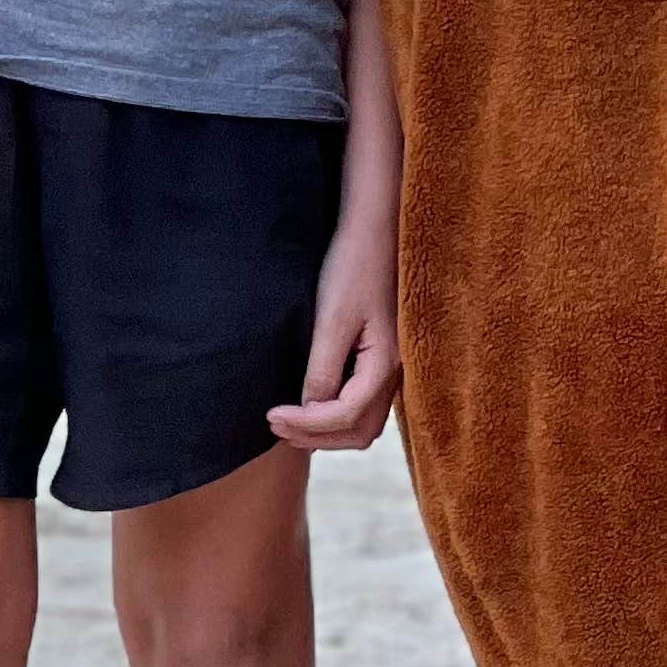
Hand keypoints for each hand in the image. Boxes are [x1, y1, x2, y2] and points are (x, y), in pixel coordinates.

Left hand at [269, 223, 402, 452]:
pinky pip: (365, 403)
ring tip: (290, 421)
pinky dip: (338, 414)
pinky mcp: (384, 357)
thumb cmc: (355, 266)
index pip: (344, 416)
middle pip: (358, 431)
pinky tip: (314, 402)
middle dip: (316, 437)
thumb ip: (323, 368)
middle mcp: (396, 373)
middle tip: (276, 426)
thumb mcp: (333, 317)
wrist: (376, 229)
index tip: (271, 415)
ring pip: (364, 421)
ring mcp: (393, 367)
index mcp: (385, 364)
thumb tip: (310, 408)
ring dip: (327, 431)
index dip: (306, 424)